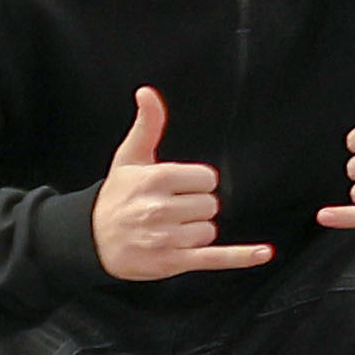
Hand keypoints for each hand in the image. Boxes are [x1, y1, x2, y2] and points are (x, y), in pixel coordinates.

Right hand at [92, 84, 266, 281]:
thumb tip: (148, 92)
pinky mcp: (172, 262)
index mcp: (154, 180)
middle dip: (194, 207)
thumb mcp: (129, 159)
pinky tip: (263, 253)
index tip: (176, 188)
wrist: (90, 241)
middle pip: (210, 204)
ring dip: (195, 231)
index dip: (195, 183)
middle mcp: (159, 209)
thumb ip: (147, 126)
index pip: (207, 179)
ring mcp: (166, 238)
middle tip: (168, 210)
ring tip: (167, 229)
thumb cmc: (116, 197)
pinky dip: (241, 256)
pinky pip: (214, 258)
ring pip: (209, 230)